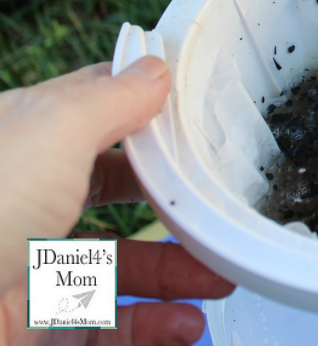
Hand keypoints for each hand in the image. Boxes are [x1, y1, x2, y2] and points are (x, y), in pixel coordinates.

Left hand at [0, 58, 234, 345]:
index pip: (103, 112)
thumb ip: (113, 97)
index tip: (204, 120)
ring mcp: (30, 265)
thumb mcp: (52, 130)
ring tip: (220, 278)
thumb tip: (157, 65)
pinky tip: (184, 326)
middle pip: (121, 191)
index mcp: (31, 138)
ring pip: (120, 264)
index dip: (153, 112)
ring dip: (176, 272)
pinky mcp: (33, 327)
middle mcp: (31, 197)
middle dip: (174, 199)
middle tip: (218, 207)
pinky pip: (106, 326)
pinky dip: (151, 326)